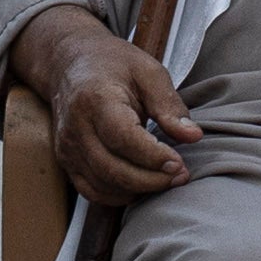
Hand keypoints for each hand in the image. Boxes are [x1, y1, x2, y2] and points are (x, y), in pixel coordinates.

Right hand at [16, 9, 203, 203]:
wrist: (71, 65)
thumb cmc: (114, 64)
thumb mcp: (148, 72)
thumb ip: (170, 106)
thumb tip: (194, 136)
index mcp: (95, 99)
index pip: (122, 137)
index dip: (152, 156)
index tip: (179, 163)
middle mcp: (75, 127)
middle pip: (111, 168)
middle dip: (151, 180)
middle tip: (181, 176)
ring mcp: (67, 147)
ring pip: (102, 184)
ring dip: (138, 190)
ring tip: (167, 180)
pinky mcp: (67, 161)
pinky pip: (91, 190)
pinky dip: (118, 196)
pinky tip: (141, 187)